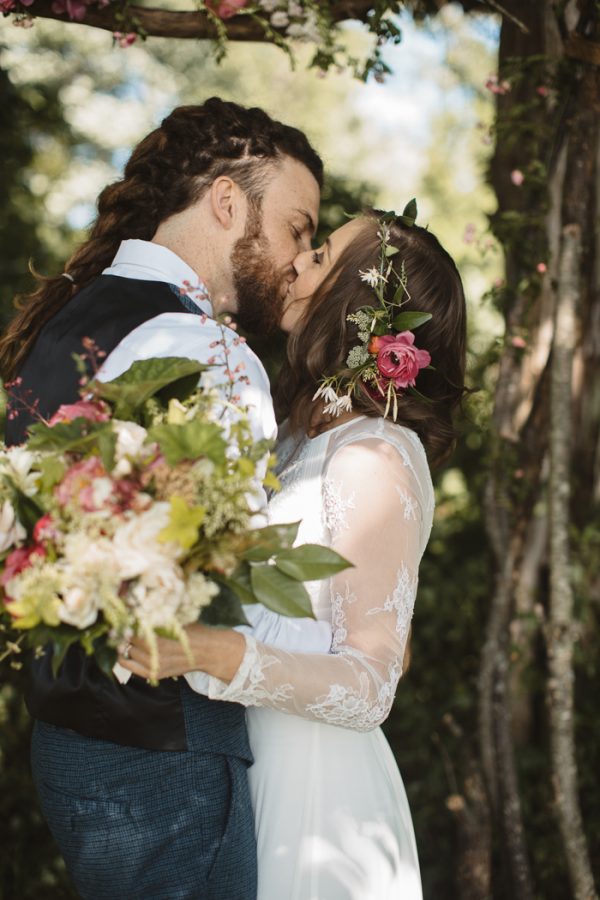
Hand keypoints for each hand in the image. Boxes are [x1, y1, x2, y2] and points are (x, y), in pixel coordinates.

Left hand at [118, 623, 245, 682]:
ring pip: (128, 651)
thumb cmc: (194, 630)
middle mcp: (157, 652)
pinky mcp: (154, 674)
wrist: (208, 651)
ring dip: (127, 642)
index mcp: (162, 636)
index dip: (130, 618)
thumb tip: (136, 603)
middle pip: (130, 638)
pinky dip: (124, 657)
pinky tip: (124, 650)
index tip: (127, 612)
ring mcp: (155, 665)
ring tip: (127, 634)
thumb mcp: (178, 617)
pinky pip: (129, 666)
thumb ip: (160, 612)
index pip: (135, 626)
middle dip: (127, 630)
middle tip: (125, 623)